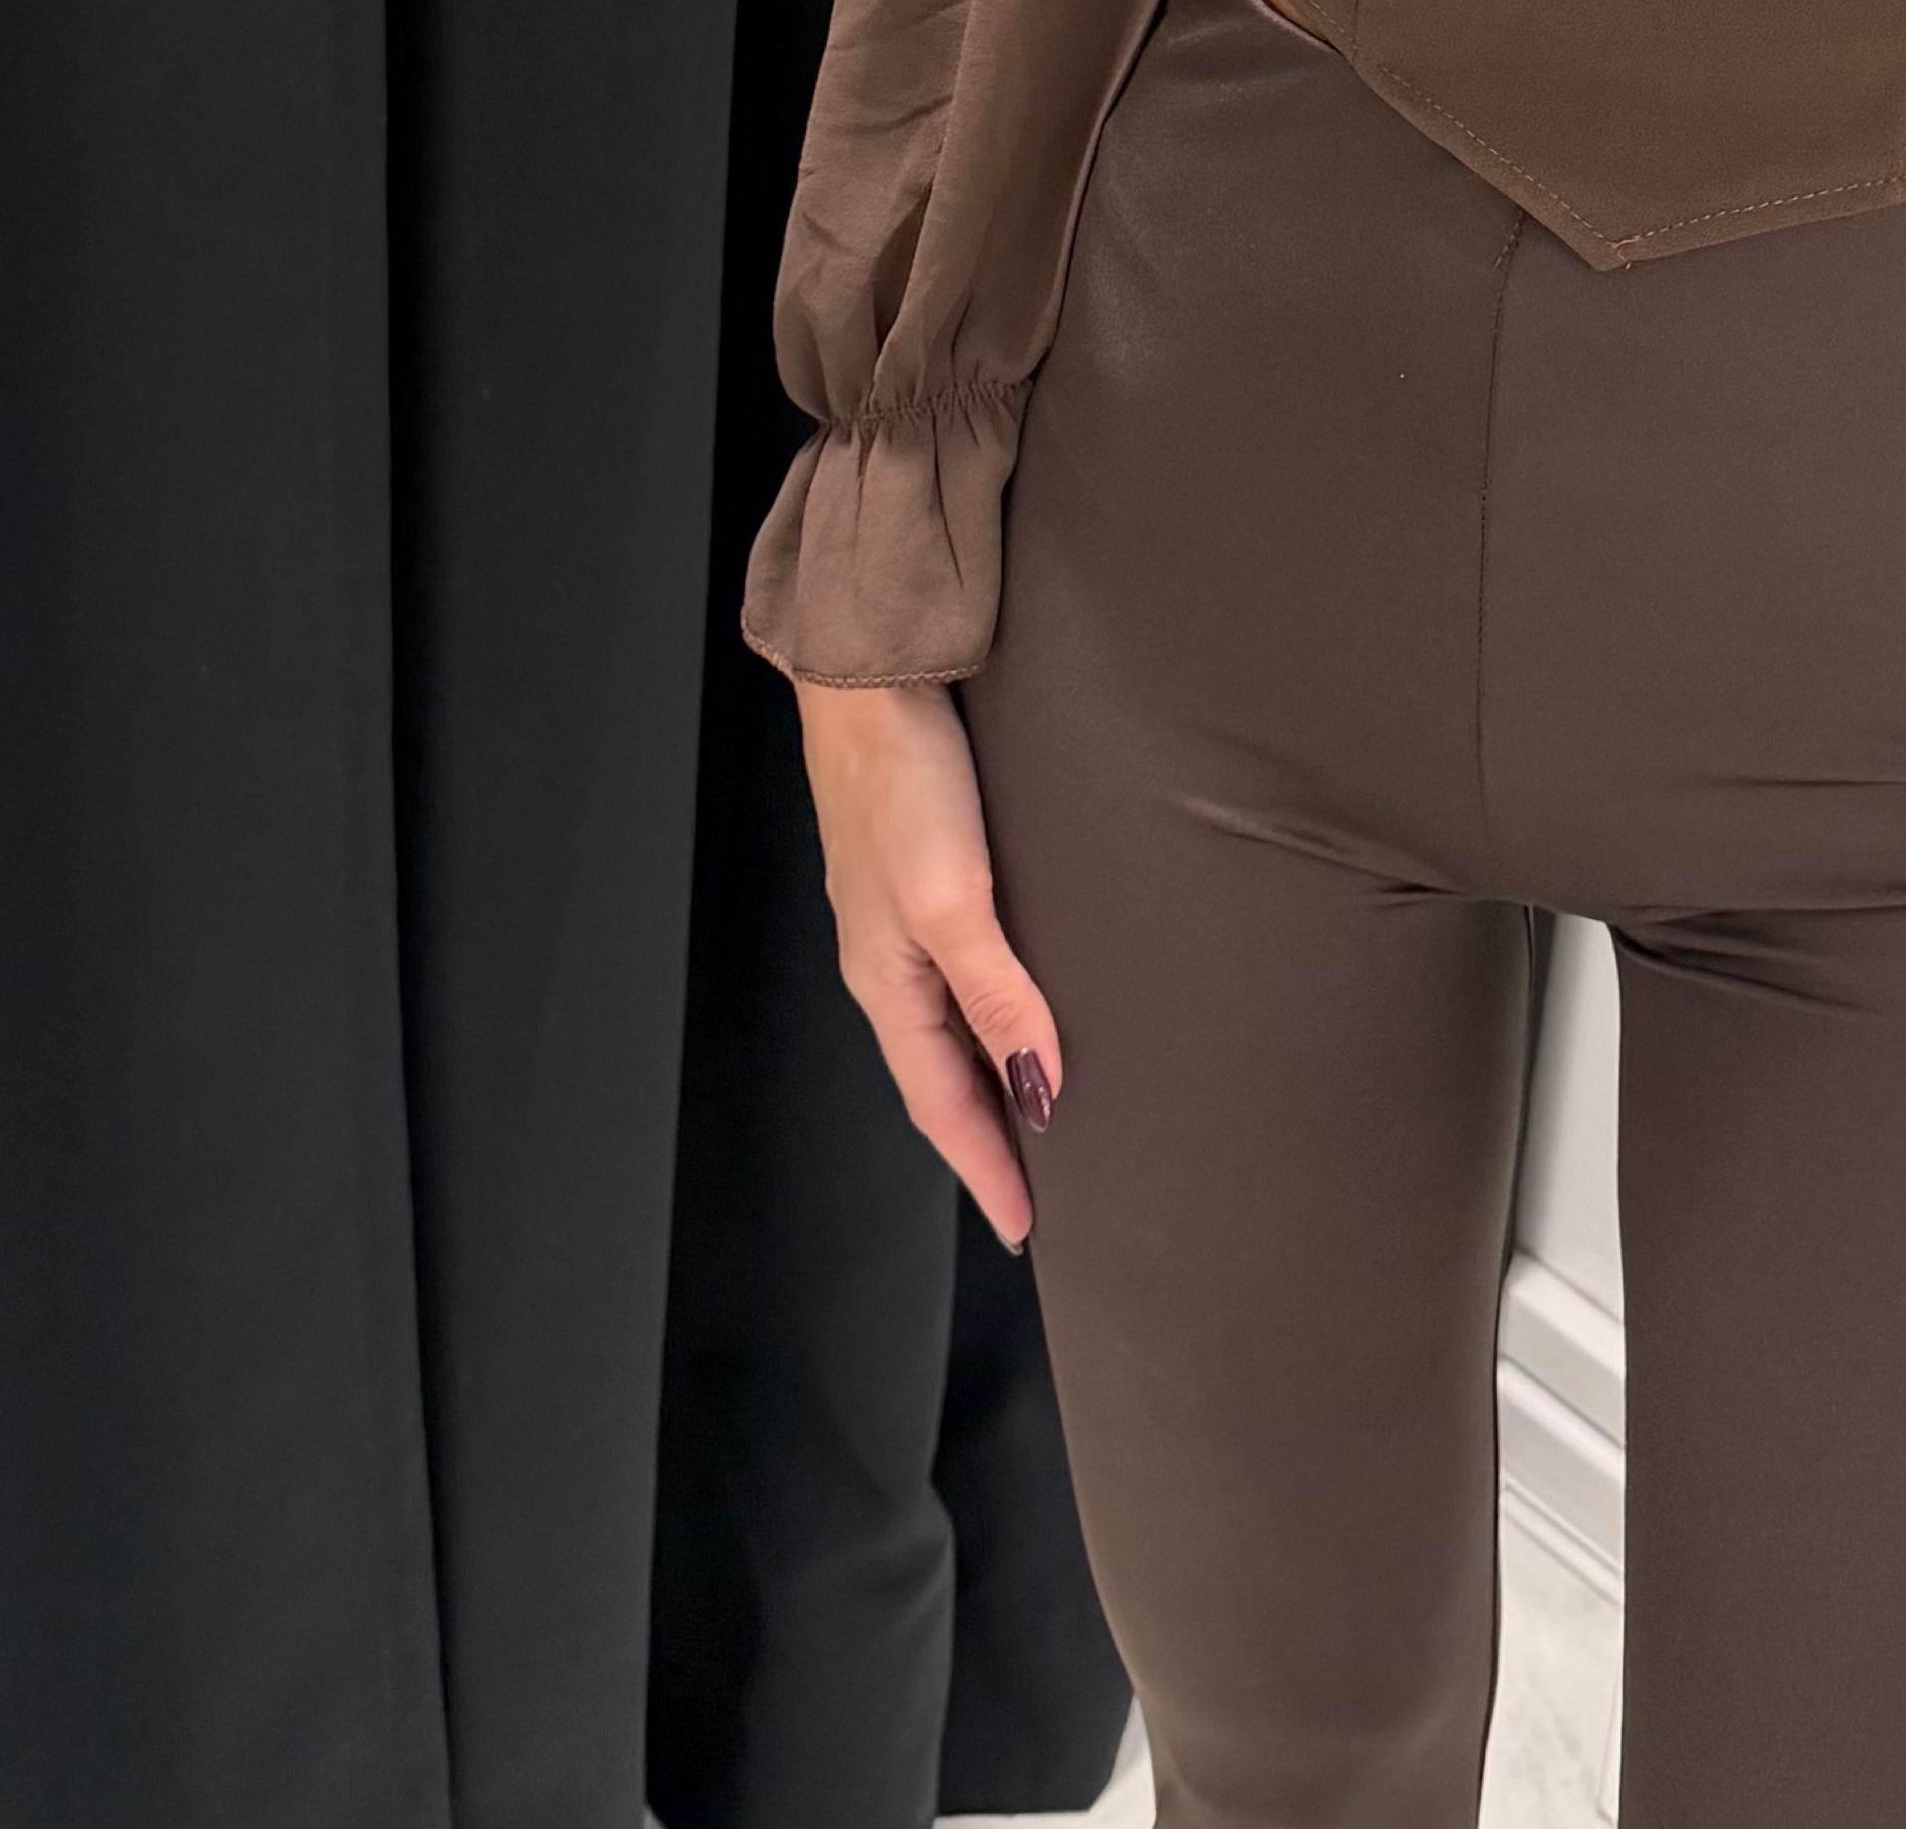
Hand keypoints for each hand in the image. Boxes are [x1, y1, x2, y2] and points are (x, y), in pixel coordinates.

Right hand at [790, 676, 1060, 1250]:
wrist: (868, 678)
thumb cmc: (902, 780)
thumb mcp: (953, 898)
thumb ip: (997, 996)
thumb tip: (1037, 1089)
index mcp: (888, 982)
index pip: (942, 1104)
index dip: (986, 1167)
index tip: (1026, 1227)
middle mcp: (888, 962)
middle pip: (941, 1077)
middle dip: (984, 1138)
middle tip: (1036, 1191)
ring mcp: (899, 920)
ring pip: (948, 1030)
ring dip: (986, 1081)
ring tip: (1034, 1119)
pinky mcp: (918, 877)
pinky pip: (956, 980)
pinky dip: (986, 1019)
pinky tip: (1015, 1010)